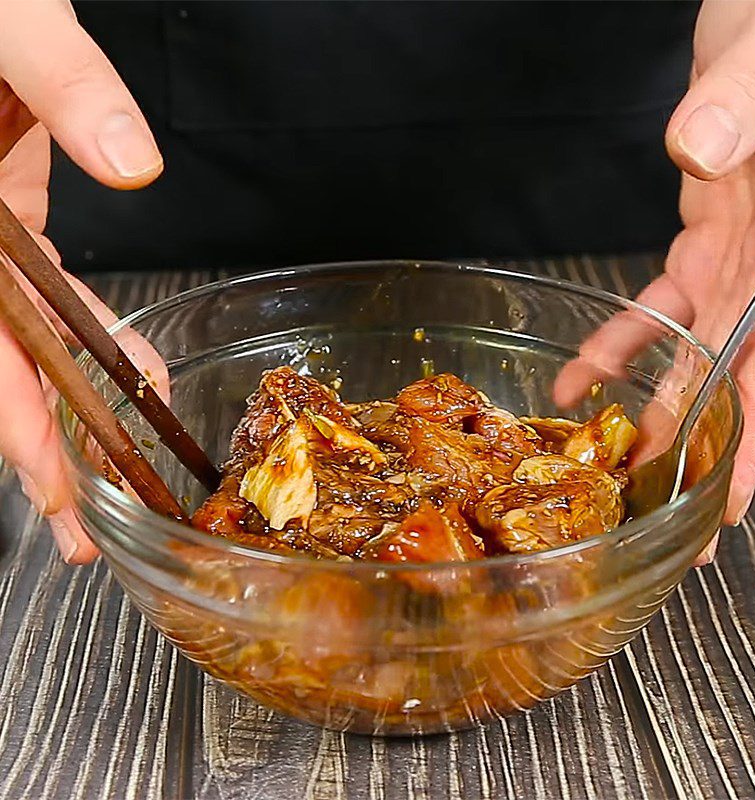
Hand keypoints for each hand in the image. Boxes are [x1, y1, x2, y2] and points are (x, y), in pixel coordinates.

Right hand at [0, 0, 163, 561]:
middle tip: (81, 537)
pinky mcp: (8, 224)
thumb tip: (134, 164)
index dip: (17, 430)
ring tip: (105, 485)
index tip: (56, 492)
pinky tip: (133, 378)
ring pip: (21, 351)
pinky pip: (45, 303)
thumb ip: (62, 79)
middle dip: (42, 461)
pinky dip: (88, 344)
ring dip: (68, 417)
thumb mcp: (4, 22)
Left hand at [557, 0, 754, 564]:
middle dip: (696, 449)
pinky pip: (658, 298)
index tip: (728, 507)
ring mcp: (737, 250)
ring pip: (688, 348)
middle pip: (730, 379)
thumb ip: (752, 101)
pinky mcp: (704, 227)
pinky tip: (581, 375)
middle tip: (659, 513)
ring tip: (603, 455)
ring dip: (648, 404)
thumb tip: (699, 154)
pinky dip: (619, 337)